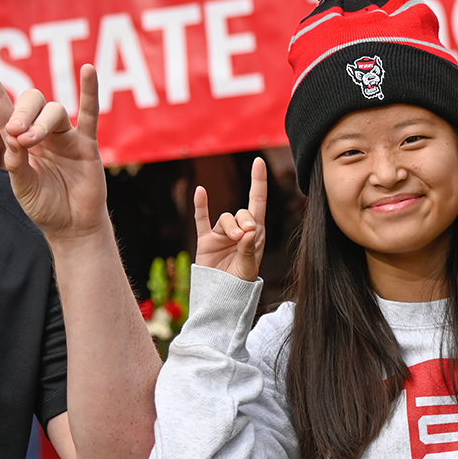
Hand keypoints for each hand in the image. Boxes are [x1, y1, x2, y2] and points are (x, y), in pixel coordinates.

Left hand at [0, 42, 107, 239]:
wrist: (71, 226)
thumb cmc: (44, 206)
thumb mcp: (22, 187)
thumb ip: (16, 162)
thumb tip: (13, 135)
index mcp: (18, 140)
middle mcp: (41, 132)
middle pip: (31, 101)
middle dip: (22, 113)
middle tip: (17, 134)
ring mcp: (65, 136)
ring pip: (55, 111)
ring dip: (42, 123)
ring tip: (32, 142)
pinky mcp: (86, 145)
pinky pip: (90, 113)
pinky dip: (89, 92)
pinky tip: (87, 71)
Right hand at [194, 157, 267, 280]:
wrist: (222, 297)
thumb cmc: (241, 284)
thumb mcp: (249, 269)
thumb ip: (248, 251)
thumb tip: (247, 232)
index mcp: (255, 233)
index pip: (257, 202)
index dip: (258, 181)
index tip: (258, 161)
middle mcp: (239, 230)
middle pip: (241, 212)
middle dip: (244, 220)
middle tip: (245, 235)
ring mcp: (221, 234)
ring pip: (225, 218)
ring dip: (229, 225)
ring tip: (234, 239)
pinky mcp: (206, 240)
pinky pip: (202, 220)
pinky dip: (201, 206)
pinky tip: (199, 191)